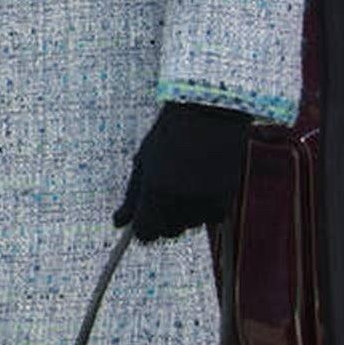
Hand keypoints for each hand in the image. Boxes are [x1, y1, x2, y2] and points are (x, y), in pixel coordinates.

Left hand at [115, 100, 249, 241]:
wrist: (211, 110)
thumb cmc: (171, 133)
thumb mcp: (145, 161)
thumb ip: (132, 197)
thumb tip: (118, 223)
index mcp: (156, 190)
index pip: (146, 234)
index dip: (143, 228)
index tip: (144, 219)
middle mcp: (180, 201)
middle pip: (168, 232)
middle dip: (165, 220)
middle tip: (166, 194)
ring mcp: (204, 202)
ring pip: (190, 225)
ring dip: (186, 213)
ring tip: (186, 180)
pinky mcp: (225, 201)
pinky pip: (210, 218)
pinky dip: (206, 208)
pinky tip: (204, 182)